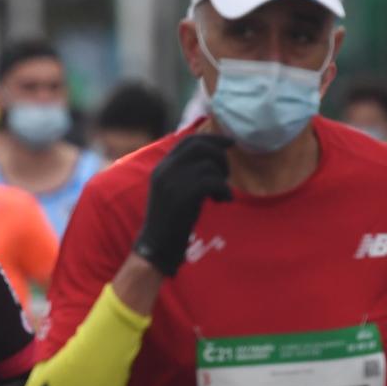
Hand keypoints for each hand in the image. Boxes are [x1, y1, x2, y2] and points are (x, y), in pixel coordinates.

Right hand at [131, 133, 234, 275]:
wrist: (156, 246)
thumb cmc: (169, 222)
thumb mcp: (173, 191)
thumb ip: (184, 173)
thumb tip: (211, 157)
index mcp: (162, 167)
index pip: (189, 141)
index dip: (212, 139)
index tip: (230, 143)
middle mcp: (165, 170)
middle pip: (200, 147)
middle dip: (220, 156)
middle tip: (225, 175)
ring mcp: (173, 182)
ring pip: (209, 165)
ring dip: (222, 178)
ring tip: (221, 195)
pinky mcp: (184, 196)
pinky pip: (213, 182)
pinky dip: (224, 191)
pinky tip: (222, 201)